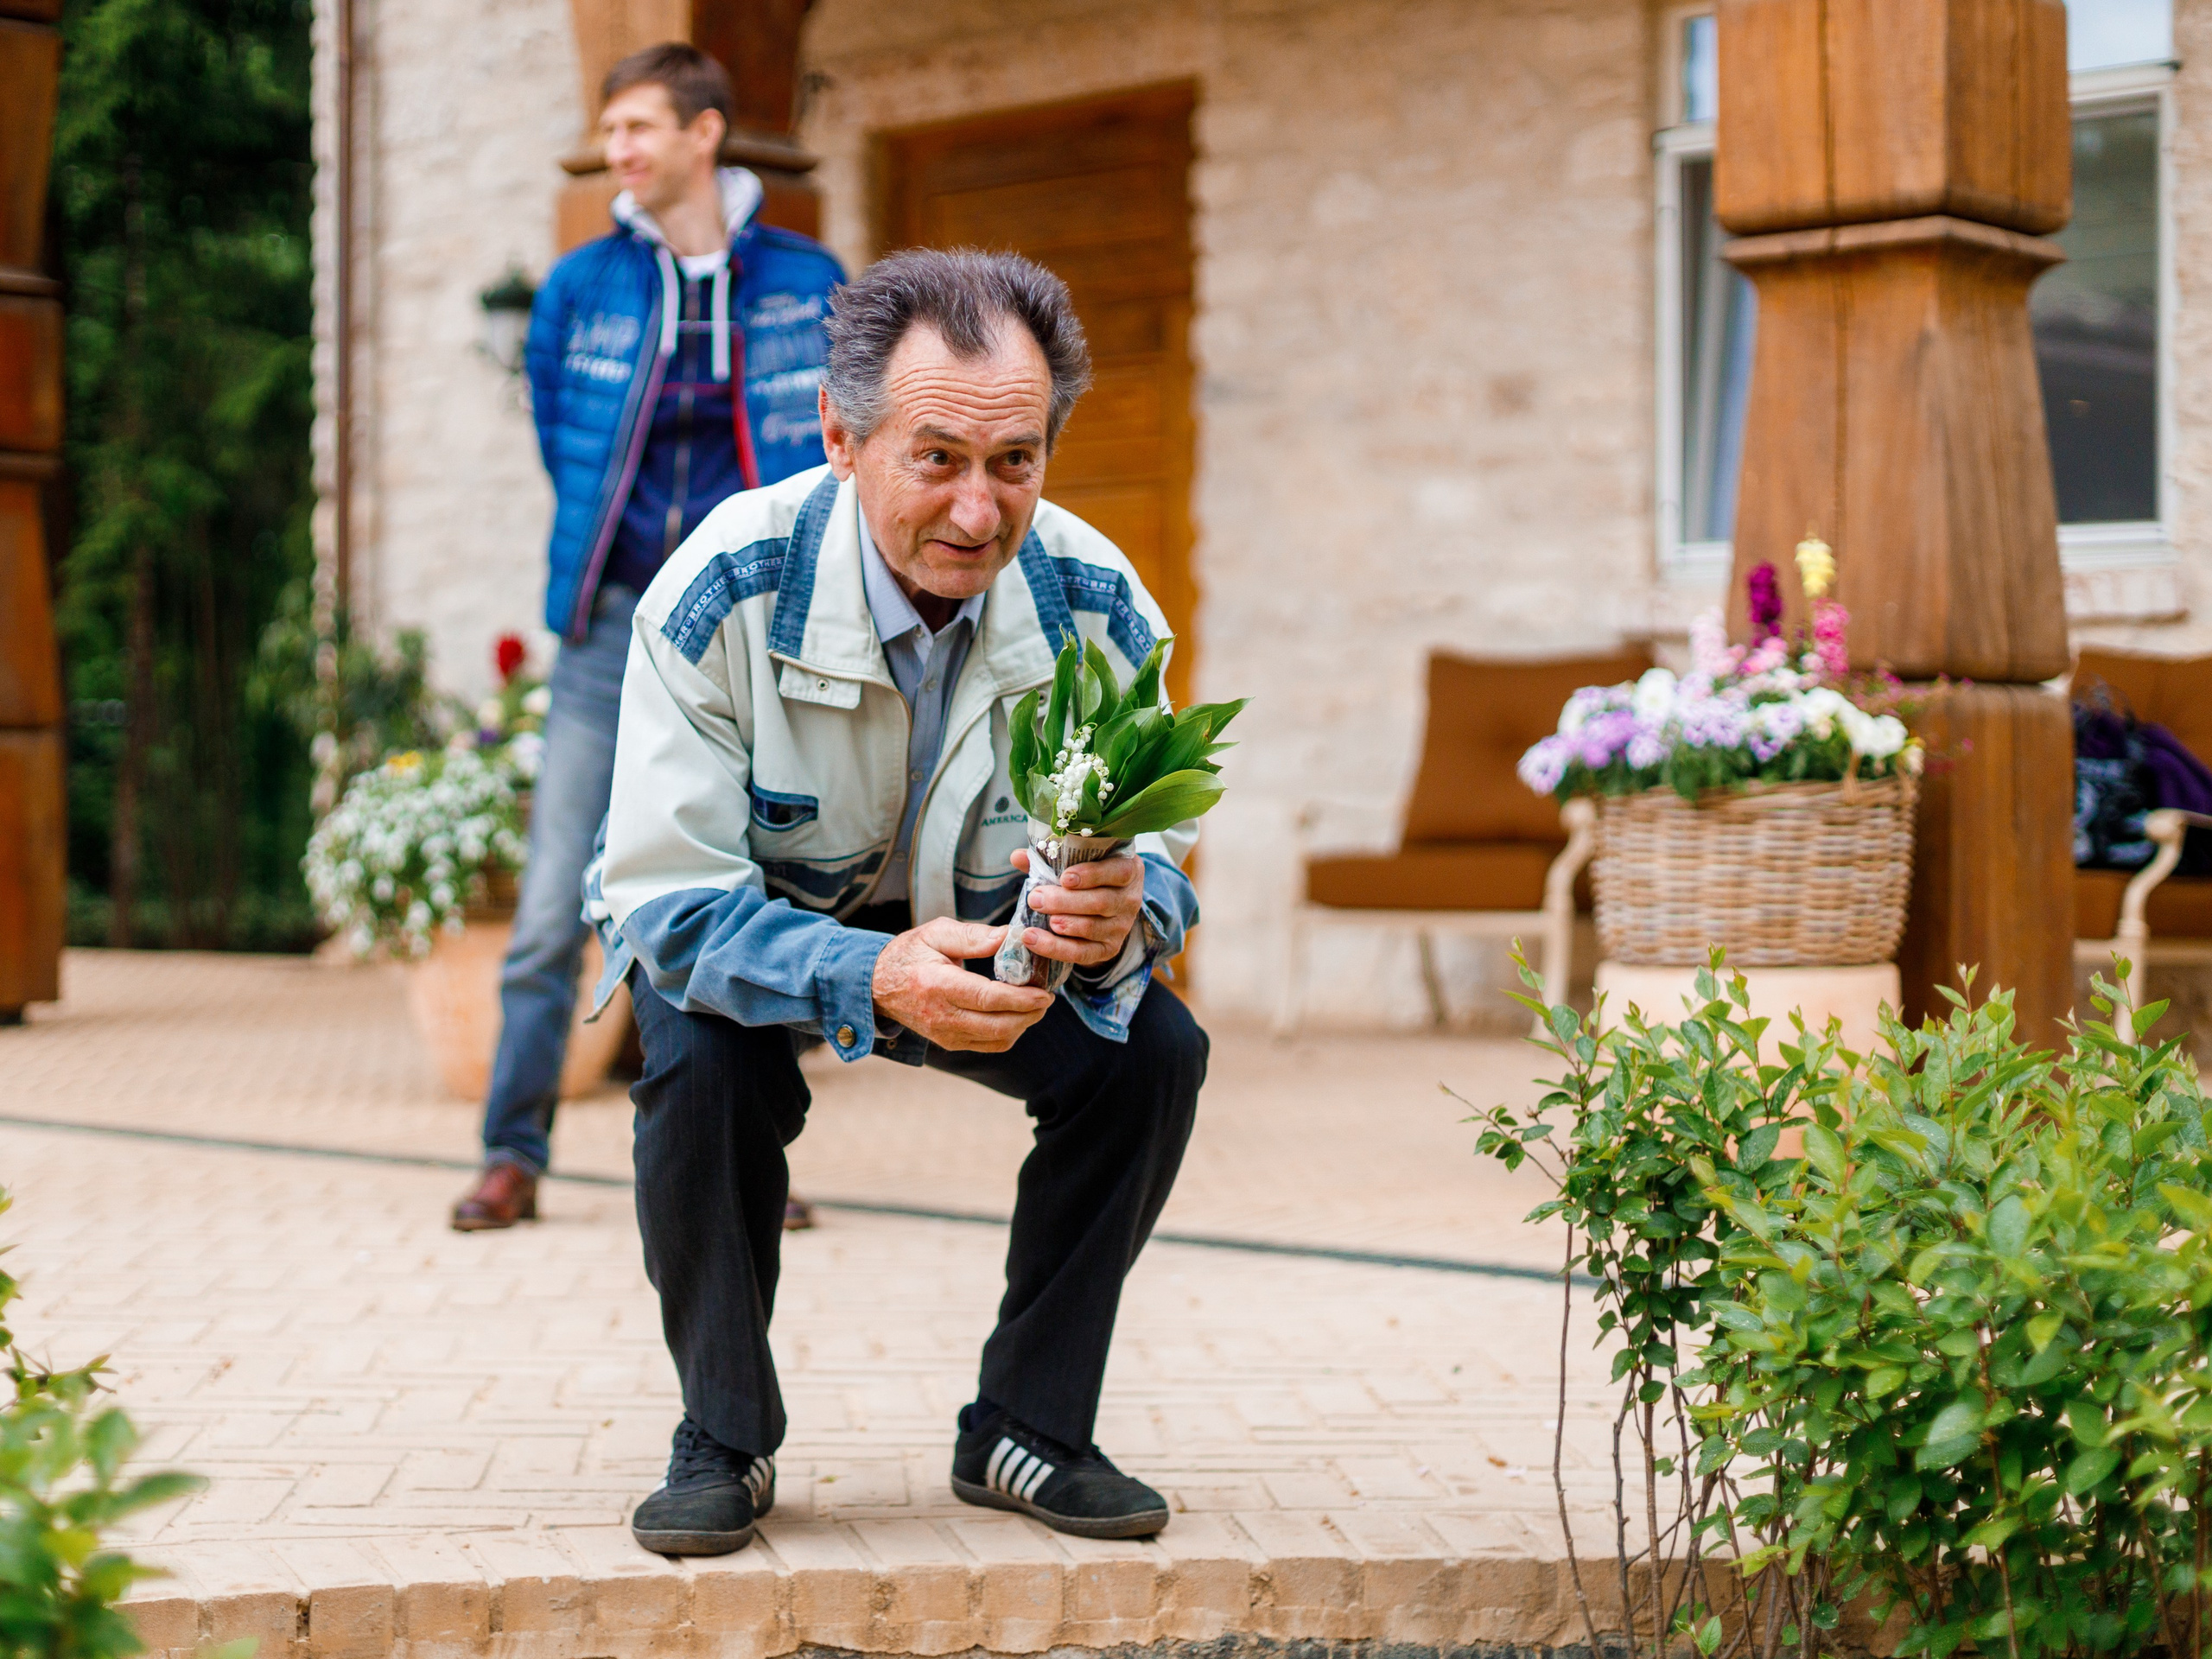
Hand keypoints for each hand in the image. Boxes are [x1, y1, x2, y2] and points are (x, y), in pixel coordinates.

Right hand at [871, 917, 1051, 1051]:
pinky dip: (1009, 1032)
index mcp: (937, 985)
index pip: (987, 998)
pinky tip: (1016, 1013)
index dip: (1021, 998)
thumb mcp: (936, 933)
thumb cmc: (909, 954)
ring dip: (1022, 1025)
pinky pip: (988, 1045)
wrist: (877, 985)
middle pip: (997, 1025)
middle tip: (1047, 997)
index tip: (1044, 992)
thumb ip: (975, 936)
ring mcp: (945, 1034)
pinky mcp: (949, 1043)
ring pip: (997, 1040)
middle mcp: (941, 1016)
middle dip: (1030, 1014)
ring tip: (1035, 1004)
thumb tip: (1011, 936)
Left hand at [1012, 848, 1144, 969]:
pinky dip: (1056, 948)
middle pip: (1101, 902)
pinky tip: (1034, 940)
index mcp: (1127, 870)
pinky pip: (1082, 952)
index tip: (1064, 877)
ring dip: (1063, 925)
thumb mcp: (1077, 863)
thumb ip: (1049, 859)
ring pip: (1092, 928)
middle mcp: (1129, 899)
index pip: (1117, 872)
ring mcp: (1121, 927)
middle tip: (1036, 899)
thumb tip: (1017, 857)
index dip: (1092, 875)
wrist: (1106, 910)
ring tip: (1038, 922)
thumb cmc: (1088, 879)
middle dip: (1065, 902)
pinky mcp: (1109, 949)